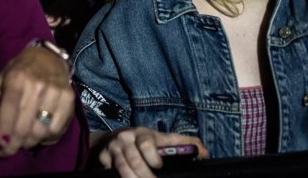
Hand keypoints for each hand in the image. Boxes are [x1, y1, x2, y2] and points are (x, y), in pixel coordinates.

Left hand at [0, 42, 73, 156]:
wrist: (48, 57)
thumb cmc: (19, 71)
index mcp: (17, 79)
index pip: (9, 111)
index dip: (3, 133)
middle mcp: (37, 85)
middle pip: (24, 126)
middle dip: (13, 145)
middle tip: (5, 151)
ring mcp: (55, 92)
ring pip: (40, 132)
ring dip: (28, 143)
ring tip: (20, 142)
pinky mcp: (69, 99)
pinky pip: (57, 130)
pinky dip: (46, 139)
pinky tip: (38, 135)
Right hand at [94, 127, 208, 177]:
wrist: (111, 138)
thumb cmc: (143, 140)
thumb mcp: (161, 138)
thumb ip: (183, 143)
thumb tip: (205, 153)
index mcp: (143, 134)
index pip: (147, 144)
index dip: (153, 157)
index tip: (159, 166)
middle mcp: (126, 139)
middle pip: (134, 161)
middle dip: (145, 176)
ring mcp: (112, 149)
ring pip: (122, 168)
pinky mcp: (102, 158)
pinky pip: (110, 171)